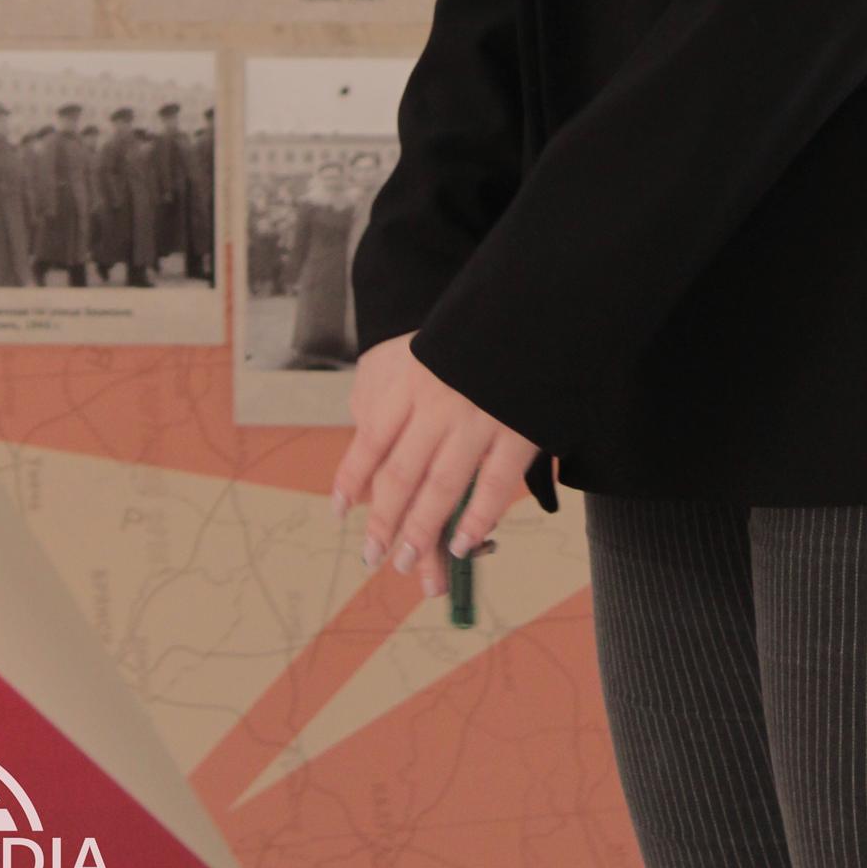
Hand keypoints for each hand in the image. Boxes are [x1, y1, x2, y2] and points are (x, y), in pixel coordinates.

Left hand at [333, 331, 539, 599]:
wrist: (527, 305)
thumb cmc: (461, 334)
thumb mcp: (408, 349)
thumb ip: (382, 391)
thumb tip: (364, 433)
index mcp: (407, 382)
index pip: (371, 442)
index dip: (353, 480)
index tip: (340, 512)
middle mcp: (437, 405)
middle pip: (402, 475)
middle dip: (386, 522)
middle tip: (373, 556)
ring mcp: (479, 419)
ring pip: (443, 487)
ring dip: (424, 531)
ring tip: (408, 563)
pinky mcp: (519, 430)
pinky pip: (494, 485)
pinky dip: (478, 519)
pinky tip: (464, 544)